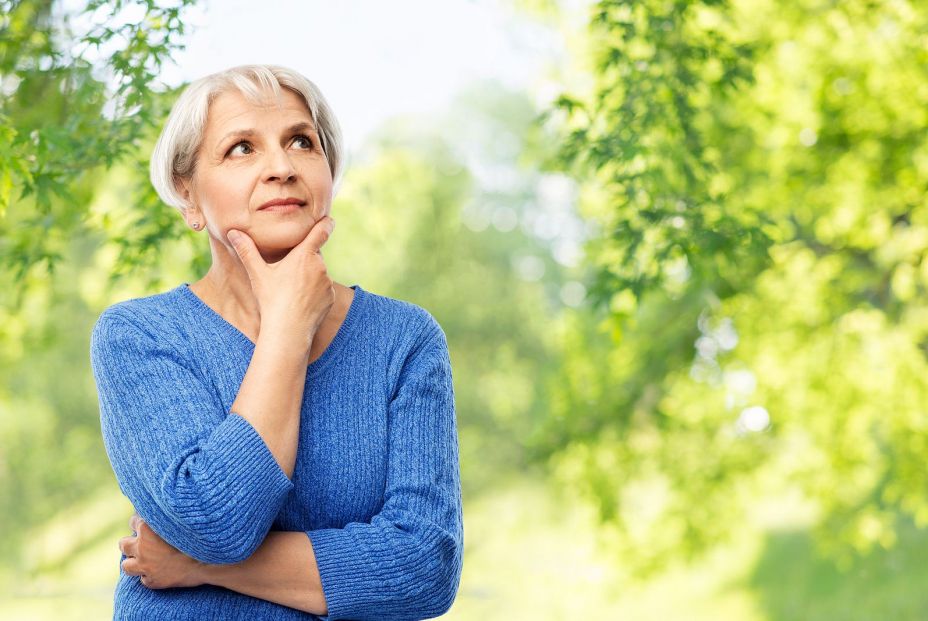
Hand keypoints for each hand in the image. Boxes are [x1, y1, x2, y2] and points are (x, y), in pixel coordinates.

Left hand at [119, 513, 205, 588]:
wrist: (207, 562)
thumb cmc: (196, 537)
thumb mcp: (179, 522)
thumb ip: (166, 517)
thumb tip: (163, 507)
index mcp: (146, 529)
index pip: (133, 522)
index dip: (141, 523)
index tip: (147, 524)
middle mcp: (142, 548)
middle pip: (123, 544)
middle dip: (131, 543)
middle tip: (143, 544)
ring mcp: (145, 566)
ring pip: (126, 566)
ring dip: (134, 562)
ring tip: (144, 560)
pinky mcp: (152, 581)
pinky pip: (144, 579)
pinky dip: (150, 575)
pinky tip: (160, 571)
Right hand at [226, 217, 335, 352]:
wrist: (288, 329)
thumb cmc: (272, 299)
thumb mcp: (258, 273)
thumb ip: (247, 250)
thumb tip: (232, 232)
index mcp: (304, 255)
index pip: (321, 232)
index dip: (325, 223)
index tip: (329, 219)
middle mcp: (320, 266)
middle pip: (314, 256)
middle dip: (304, 259)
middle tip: (288, 272)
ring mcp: (327, 283)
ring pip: (318, 273)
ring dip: (309, 276)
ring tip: (291, 290)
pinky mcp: (330, 297)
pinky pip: (323, 289)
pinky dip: (314, 292)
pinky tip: (300, 301)